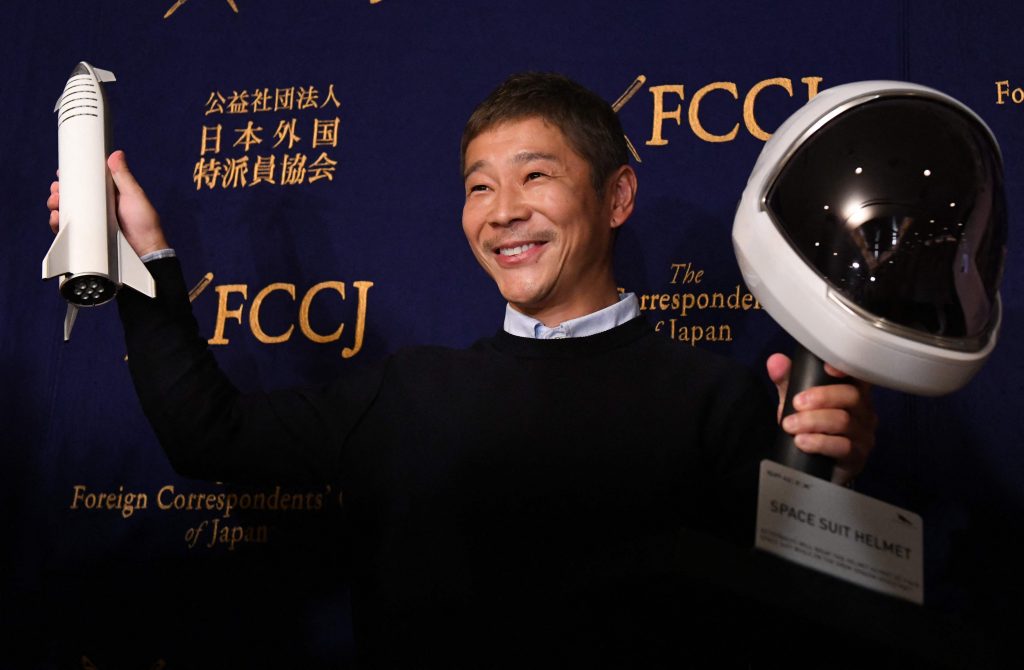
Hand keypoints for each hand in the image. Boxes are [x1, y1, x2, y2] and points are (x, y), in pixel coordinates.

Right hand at [47, 150, 168, 255]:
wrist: (145, 251)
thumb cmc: (145, 224)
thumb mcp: (134, 196)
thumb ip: (124, 176)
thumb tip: (116, 154)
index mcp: (106, 196)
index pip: (84, 184)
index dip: (70, 179)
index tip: (61, 174)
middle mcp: (97, 209)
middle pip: (71, 197)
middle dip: (59, 192)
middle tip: (57, 191)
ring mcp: (91, 223)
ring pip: (66, 212)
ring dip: (56, 206)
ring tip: (56, 204)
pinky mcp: (87, 237)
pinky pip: (67, 230)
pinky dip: (58, 224)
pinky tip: (57, 219)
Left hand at [767, 353, 876, 484]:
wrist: (814, 464)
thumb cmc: (811, 426)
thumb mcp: (796, 401)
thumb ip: (787, 380)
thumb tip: (775, 361)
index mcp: (852, 391)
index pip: (858, 374)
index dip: (846, 368)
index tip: (827, 368)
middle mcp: (863, 410)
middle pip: (851, 396)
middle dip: (822, 397)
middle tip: (795, 403)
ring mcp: (863, 434)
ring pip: (844, 422)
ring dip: (813, 421)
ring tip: (789, 425)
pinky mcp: (857, 456)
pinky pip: (843, 447)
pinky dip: (819, 442)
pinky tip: (801, 442)